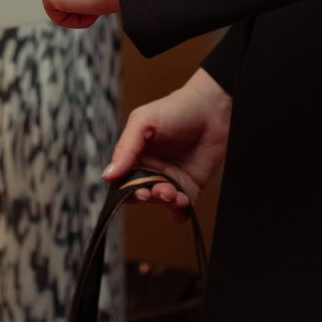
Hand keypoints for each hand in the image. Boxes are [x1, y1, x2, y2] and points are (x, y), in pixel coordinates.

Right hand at [104, 69, 231, 213]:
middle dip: (147, 196)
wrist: (214, 109)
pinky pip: (182, 208)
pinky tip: (182, 205)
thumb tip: (108, 176)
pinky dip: (180, 212)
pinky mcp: (191, 187)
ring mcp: (171, 180)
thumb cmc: (176, 108)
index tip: (136, 188)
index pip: (121, 181)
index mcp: (136, 156)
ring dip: (165, 202)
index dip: (125, 189)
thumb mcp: (143, 121)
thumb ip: (125, 148)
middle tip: (156, 190)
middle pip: (140, 194)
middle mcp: (152, 170)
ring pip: (160, 202)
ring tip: (173, 193)